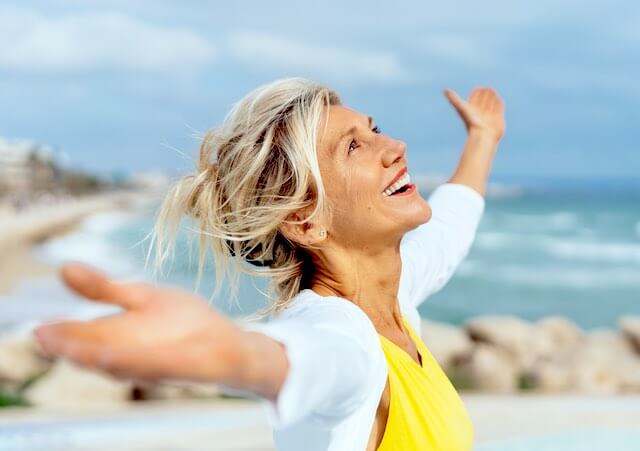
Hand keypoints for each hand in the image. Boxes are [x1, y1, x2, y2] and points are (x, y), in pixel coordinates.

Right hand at [34, 263, 249, 383]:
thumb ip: (105, 288)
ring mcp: (154, 364)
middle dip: (72, 348)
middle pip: (95, 353)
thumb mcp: (142, 296)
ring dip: (95, 358)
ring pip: (119, 364)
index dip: (62, 335)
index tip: (40, 330)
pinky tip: (114, 357)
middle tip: (46, 339)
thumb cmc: (184, 322)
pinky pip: (153, 367)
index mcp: (119, 336)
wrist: (229, 343)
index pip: (83, 336)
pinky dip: (133, 363)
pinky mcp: (179, 367)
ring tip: (71, 349)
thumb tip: (63, 267)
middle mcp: (130, 354)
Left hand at [444, 87, 505, 141]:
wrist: (482, 136)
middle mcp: (480, 114)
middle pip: (483, 101)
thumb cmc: (471, 123)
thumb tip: (445, 90)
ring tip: (493, 91)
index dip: (476, 93)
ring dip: (492, 98)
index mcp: (471, 111)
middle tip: (488, 89)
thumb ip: (454, 99)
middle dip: (485, 94)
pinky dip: (498, 104)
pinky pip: (498, 110)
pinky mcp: (497, 120)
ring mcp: (489, 117)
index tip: (478, 89)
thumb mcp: (461, 109)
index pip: (474, 100)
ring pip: (490, 105)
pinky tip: (498, 99)